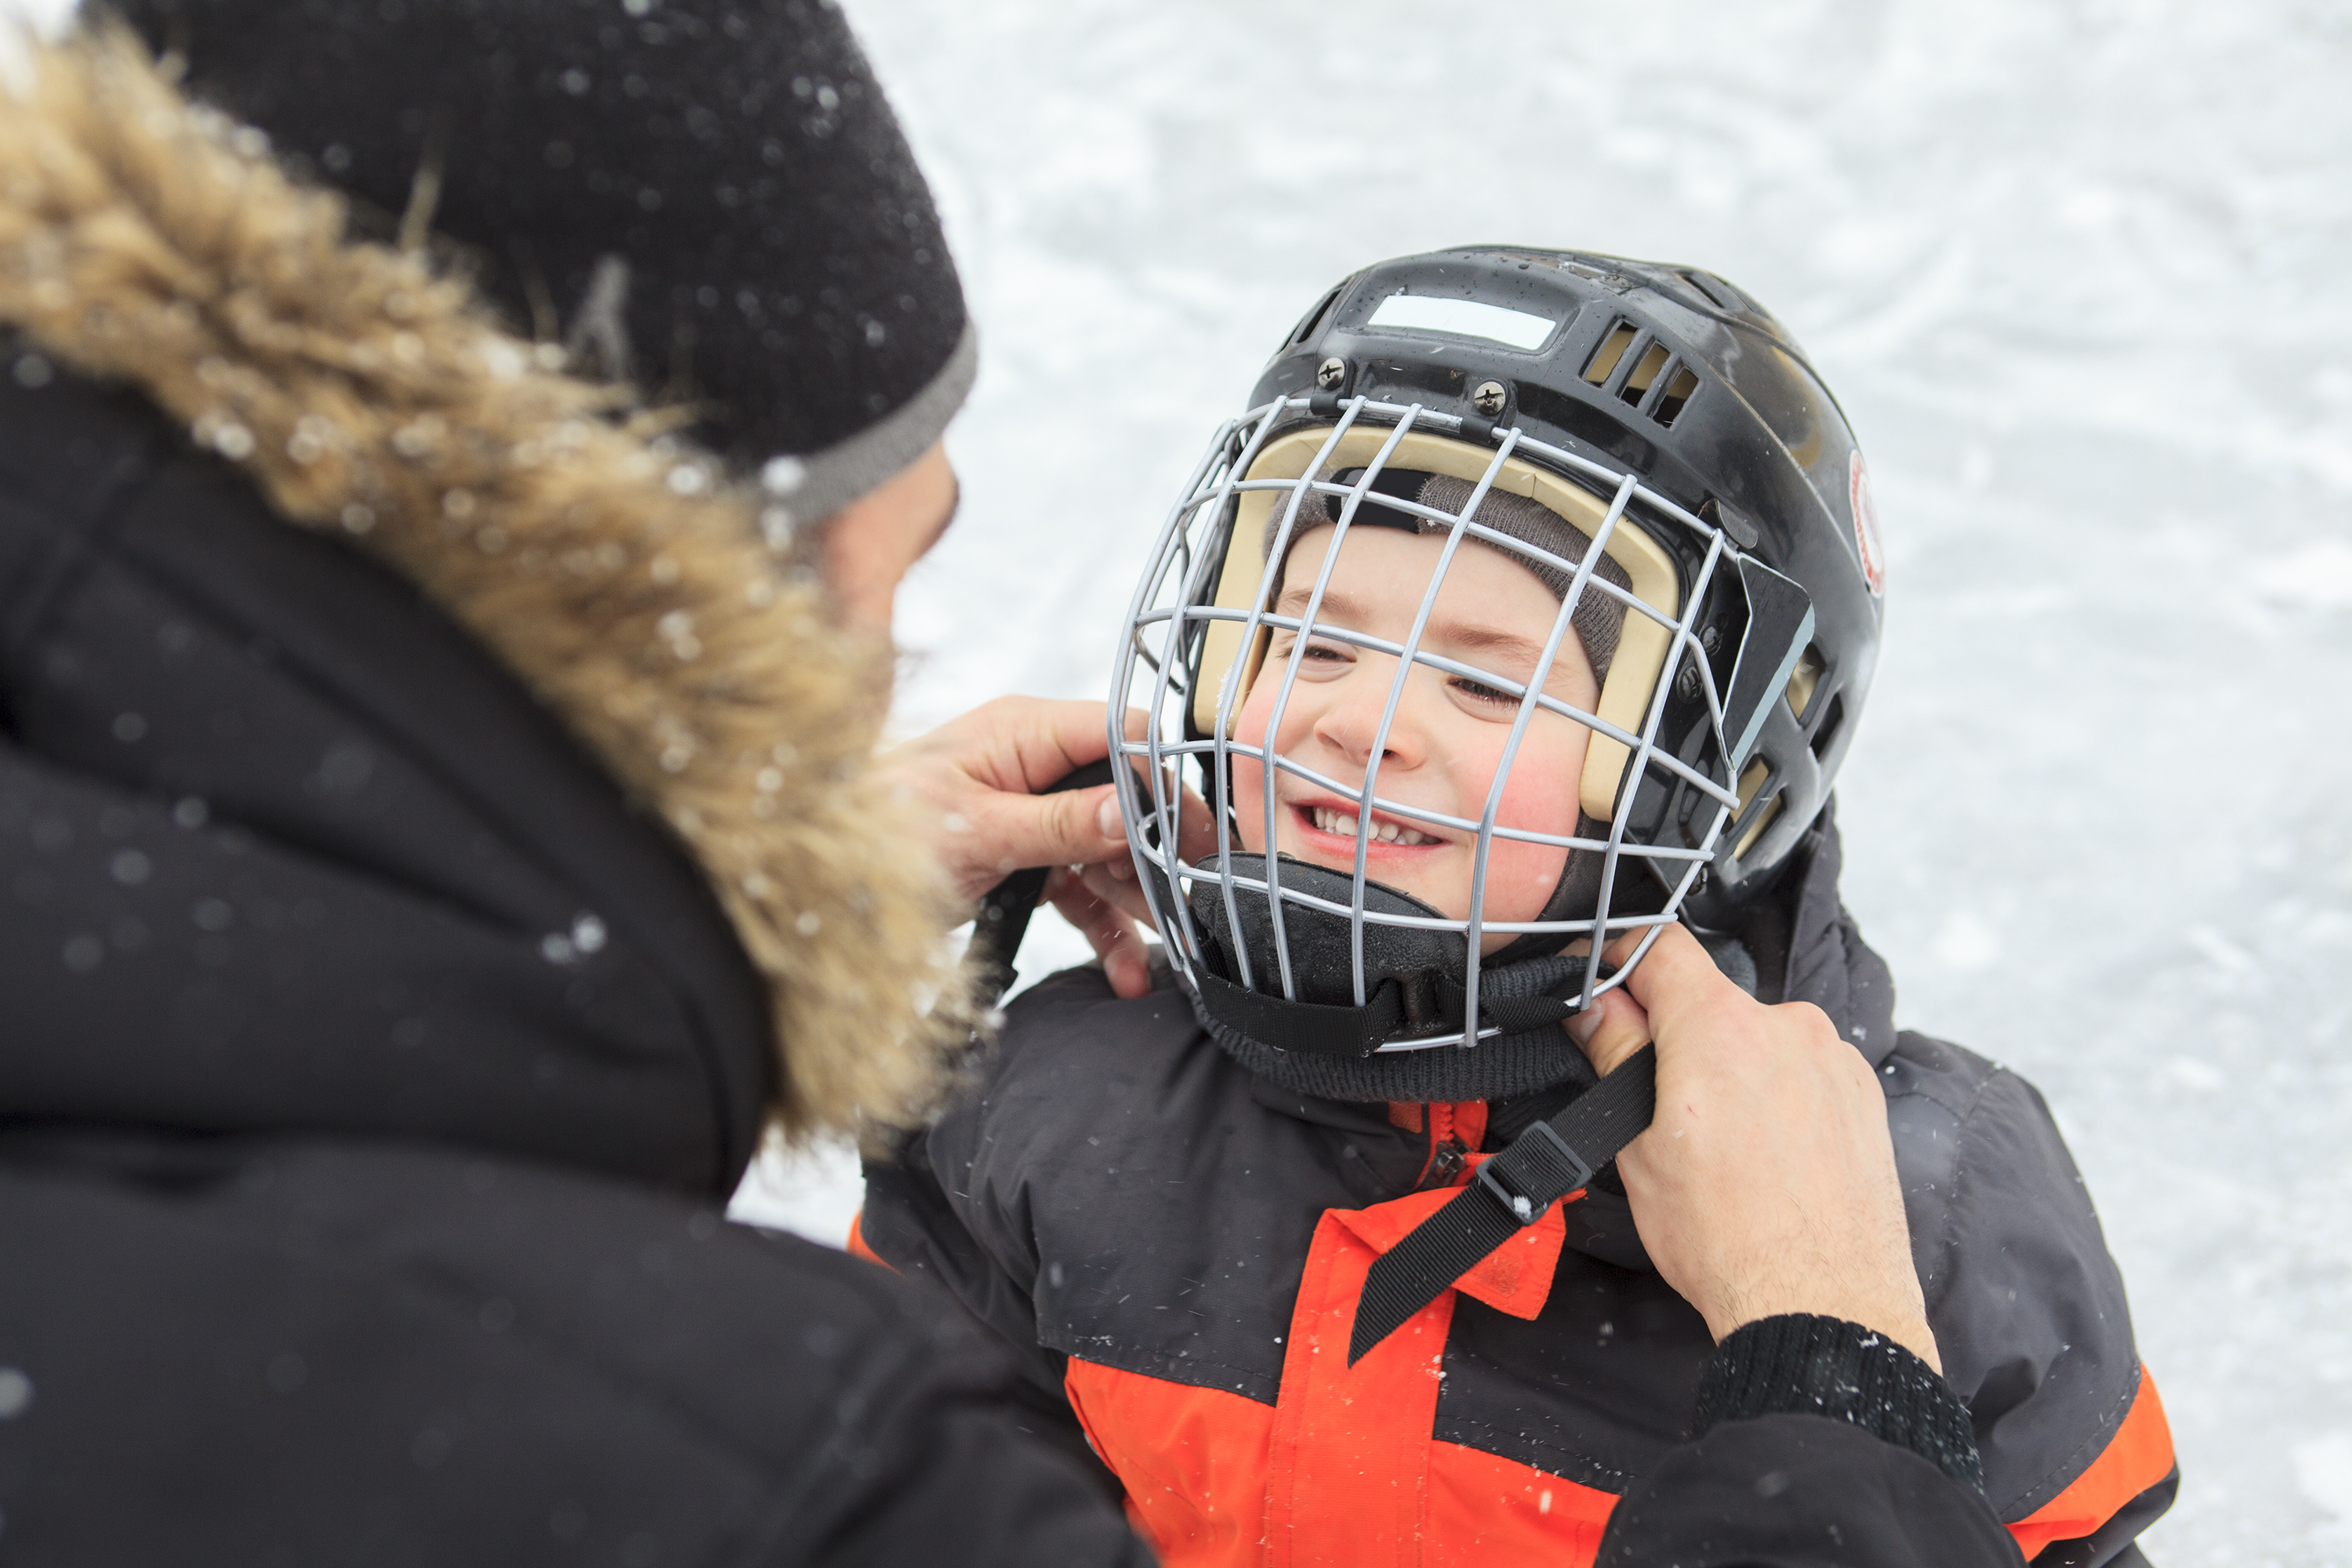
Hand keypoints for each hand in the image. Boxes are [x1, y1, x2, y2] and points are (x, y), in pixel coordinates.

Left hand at [879, 697, 1213, 998]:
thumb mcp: (976, 831)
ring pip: (1107, 851)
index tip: (1196, 838)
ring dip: (1136, 900)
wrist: (816, 881)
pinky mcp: (1020, 858)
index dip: (1164, 784)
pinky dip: (1103, 926)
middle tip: (1193, 900)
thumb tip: (1131, 811)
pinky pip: (1077, 888)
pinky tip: (1126, 968)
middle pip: (1124, 799)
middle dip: (1158, 853)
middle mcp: (1033, 764)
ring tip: (1167, 945)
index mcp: (1024, 732)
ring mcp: (1029, 812)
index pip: (1122, 736)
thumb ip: (1060, 822)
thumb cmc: (877, 833)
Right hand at [1567, 924, 1939, 1371]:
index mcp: (1720, 1027)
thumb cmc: (1729, 1238)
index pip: (1660, 946)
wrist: (1823, 1303)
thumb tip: (1596, 1004)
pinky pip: (1804, 1074)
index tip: (1603, 986)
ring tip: (1723, 1150)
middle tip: (1658, 1107)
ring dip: (1733, 1073)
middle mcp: (1787, 1026)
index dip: (1620, 958)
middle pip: (1711, 1003)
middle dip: (1677, 1040)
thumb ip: (1618, 1055)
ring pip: (1760, 1043)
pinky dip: (1779, 1099)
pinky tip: (1769, 1158)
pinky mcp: (1865, 1097)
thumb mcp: (1640, 1144)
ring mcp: (1834, 1060)